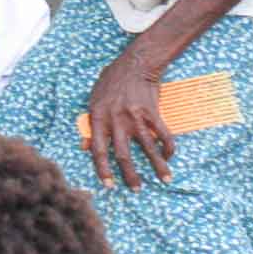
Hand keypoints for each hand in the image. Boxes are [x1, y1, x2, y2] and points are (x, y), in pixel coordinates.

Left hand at [85, 49, 175, 190]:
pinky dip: (168, 146)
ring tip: (166, 180)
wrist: (134, 64)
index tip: (108, 185)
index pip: (97, 149)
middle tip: (136, 189)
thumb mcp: (93, 101)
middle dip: (130, 175)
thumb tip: (83, 147)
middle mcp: (116, 120)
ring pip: (147, 148)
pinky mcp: (152, 112)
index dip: (102, 169)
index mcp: (98, 118)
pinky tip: (169, 156)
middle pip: (122, 155)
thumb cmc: (111, 83)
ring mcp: (135, 117)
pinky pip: (163, 134)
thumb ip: (89, 125)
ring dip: (157, 166)